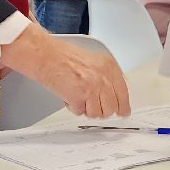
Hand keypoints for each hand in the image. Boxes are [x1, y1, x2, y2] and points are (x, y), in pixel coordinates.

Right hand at [0, 24, 130, 117]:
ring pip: (97, 113)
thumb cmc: (63, 56)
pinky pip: (80, 112)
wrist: (46, 55)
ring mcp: (92, 88)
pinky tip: (68, 95)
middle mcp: (103, 77)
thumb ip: (104, 77)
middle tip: (91, 104)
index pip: (123, 93)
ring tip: (78, 96)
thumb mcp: (92, 61)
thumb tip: (112, 96)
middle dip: (101, 109)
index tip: (122, 112)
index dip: (122, 106)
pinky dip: (73, 107)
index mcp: (109, 67)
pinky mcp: (79, 97)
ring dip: (86, 109)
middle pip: (112, 108)